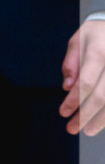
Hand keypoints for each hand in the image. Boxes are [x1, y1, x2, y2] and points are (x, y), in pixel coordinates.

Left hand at [61, 21, 104, 135]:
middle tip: (72, 128)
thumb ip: (71, 63)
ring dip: (102, 120)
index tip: (63, 112)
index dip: (74, 101)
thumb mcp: (78, 40)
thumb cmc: (98, 33)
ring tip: (89, 130)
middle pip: (102, 97)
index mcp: (100, 51)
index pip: (86, 83)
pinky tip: (103, 121)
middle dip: (86, 116)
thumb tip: (67, 88)